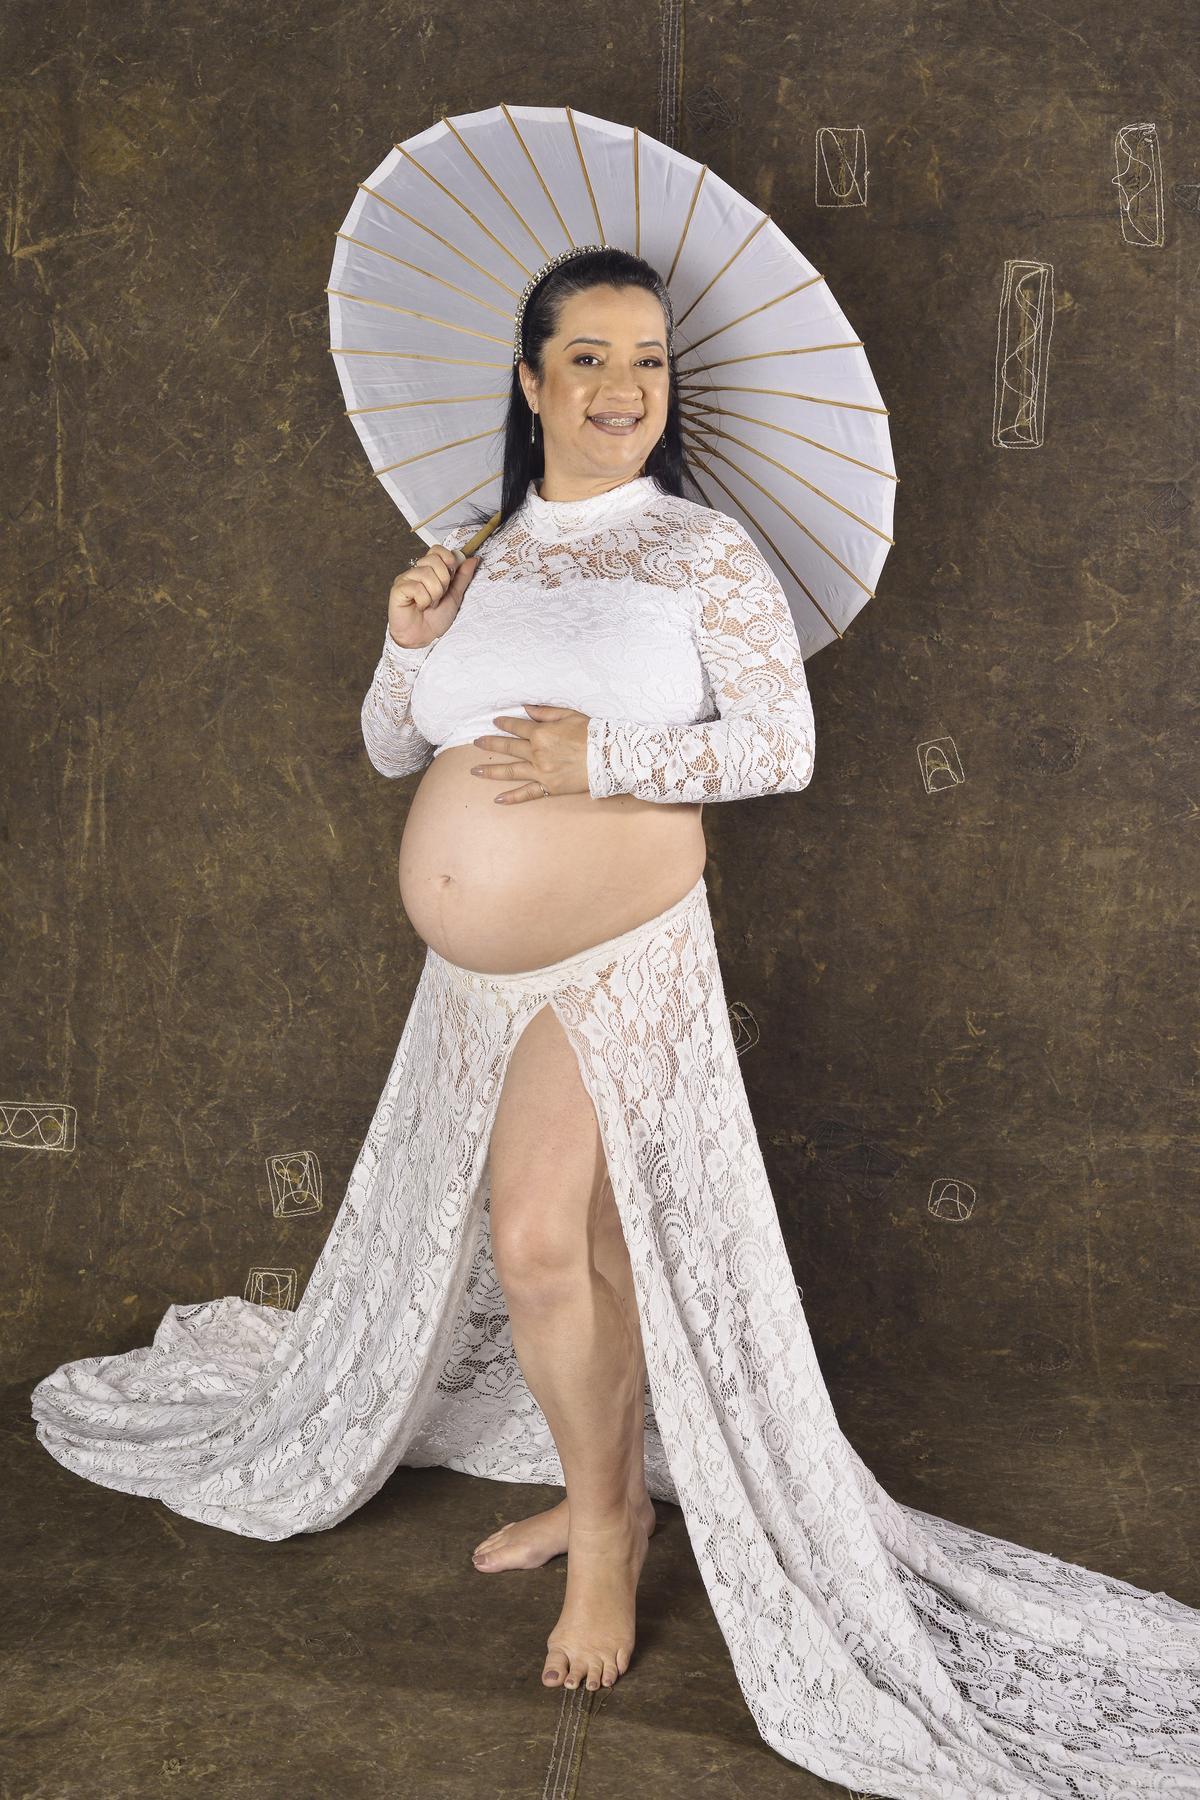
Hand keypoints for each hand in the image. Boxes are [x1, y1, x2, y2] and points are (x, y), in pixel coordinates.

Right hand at [388, 546, 478, 650]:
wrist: (424, 638)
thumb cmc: (436, 619)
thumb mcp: (455, 595)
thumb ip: (463, 577)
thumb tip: (473, 559)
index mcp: (429, 570)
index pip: (437, 550)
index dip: (447, 559)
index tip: (452, 576)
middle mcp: (416, 572)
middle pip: (433, 560)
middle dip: (443, 581)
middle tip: (439, 596)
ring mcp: (405, 579)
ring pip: (426, 575)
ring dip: (434, 594)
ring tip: (430, 604)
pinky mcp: (398, 589)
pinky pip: (417, 587)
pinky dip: (424, 601)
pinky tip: (420, 607)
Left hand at [470, 706, 589, 803]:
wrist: (609, 757)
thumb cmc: (592, 733)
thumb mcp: (569, 715)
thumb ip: (545, 712)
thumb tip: (526, 708)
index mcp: (541, 733)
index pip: (516, 726)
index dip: (504, 723)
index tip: (495, 721)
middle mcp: (536, 753)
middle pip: (507, 747)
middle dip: (489, 744)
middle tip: (475, 743)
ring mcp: (541, 772)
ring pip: (510, 771)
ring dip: (490, 770)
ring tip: (474, 771)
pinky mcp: (549, 787)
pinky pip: (527, 793)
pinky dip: (512, 797)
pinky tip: (498, 799)